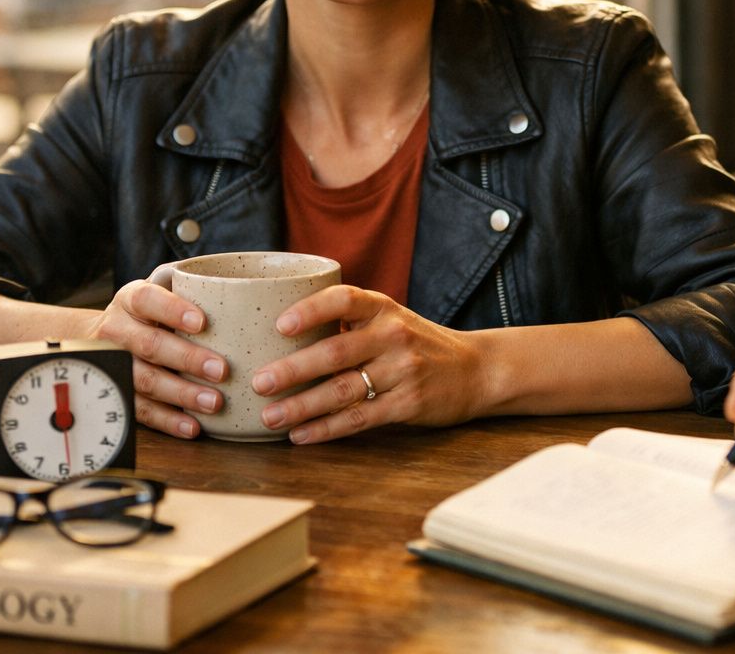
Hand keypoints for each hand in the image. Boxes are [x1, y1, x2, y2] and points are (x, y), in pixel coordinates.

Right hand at [86, 279, 227, 437]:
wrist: (100, 339)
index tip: (202, 323)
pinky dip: (168, 421)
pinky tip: (193, 426)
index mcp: (129, 300)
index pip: (146, 300)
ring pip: (146, 381)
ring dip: (182, 394)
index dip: (172, 310)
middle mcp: (116, 331)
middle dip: (187, 358)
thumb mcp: (160, 294)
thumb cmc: (149, 315)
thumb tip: (246, 293)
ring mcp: (113, 364)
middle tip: (222, 370)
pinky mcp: (118, 394)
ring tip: (215, 402)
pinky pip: (141, 411)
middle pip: (149, 345)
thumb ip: (192, 293)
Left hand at [250, 285, 483, 443]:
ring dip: (301, 406)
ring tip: (270, 416)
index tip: (279, 325)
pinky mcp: (408, 404)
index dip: (310, 310)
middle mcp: (393, 335)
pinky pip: (359, 418)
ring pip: (342, 390)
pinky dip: (326, 429)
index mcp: (383, 308)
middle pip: (335, 352)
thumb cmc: (417, 343)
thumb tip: (279, 335)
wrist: (475, 369)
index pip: (344, 299)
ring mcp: (402, 371)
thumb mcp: (391, 318)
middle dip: (292, 369)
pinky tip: (301, 435)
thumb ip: (349, 322)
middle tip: (258, 382)